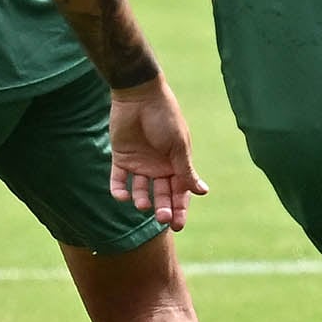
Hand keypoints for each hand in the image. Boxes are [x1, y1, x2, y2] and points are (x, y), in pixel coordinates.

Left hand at [105, 81, 204, 227]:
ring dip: (142, 200)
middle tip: (162, 218)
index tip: (178, 225)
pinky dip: (119, 190)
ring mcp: (140, 163)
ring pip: (141, 190)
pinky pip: (118, 180)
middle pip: (162, 194)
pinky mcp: (121, 158)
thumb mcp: (178, 146)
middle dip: (163, 208)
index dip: (180, 208)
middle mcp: (159, 166)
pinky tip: (123, 197)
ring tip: (142, 204)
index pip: (180, 191)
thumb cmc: (165, 118)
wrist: (139, 95)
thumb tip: (203, 192)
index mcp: (177, 163)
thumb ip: (186, 170)